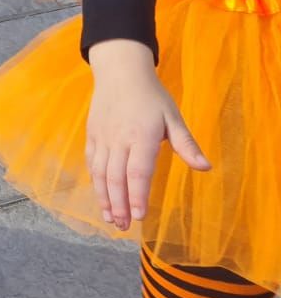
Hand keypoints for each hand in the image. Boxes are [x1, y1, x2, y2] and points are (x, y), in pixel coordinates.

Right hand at [86, 39, 210, 229]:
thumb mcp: (173, 117)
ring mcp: (102, 137)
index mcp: (141, 136)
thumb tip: (205, 168)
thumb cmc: (151, 96)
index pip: (138, 171)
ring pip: (100, 173)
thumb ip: (187, 144)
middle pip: (115, 177)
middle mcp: (118, 139)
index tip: (139, 216)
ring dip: (104, 197)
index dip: (137, 195)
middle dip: (119, 204)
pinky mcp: (92, 135)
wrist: (119, 71)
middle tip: (123, 226)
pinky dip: (95, 182)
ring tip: (110, 218)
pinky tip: (100, 196)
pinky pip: (91, 162)